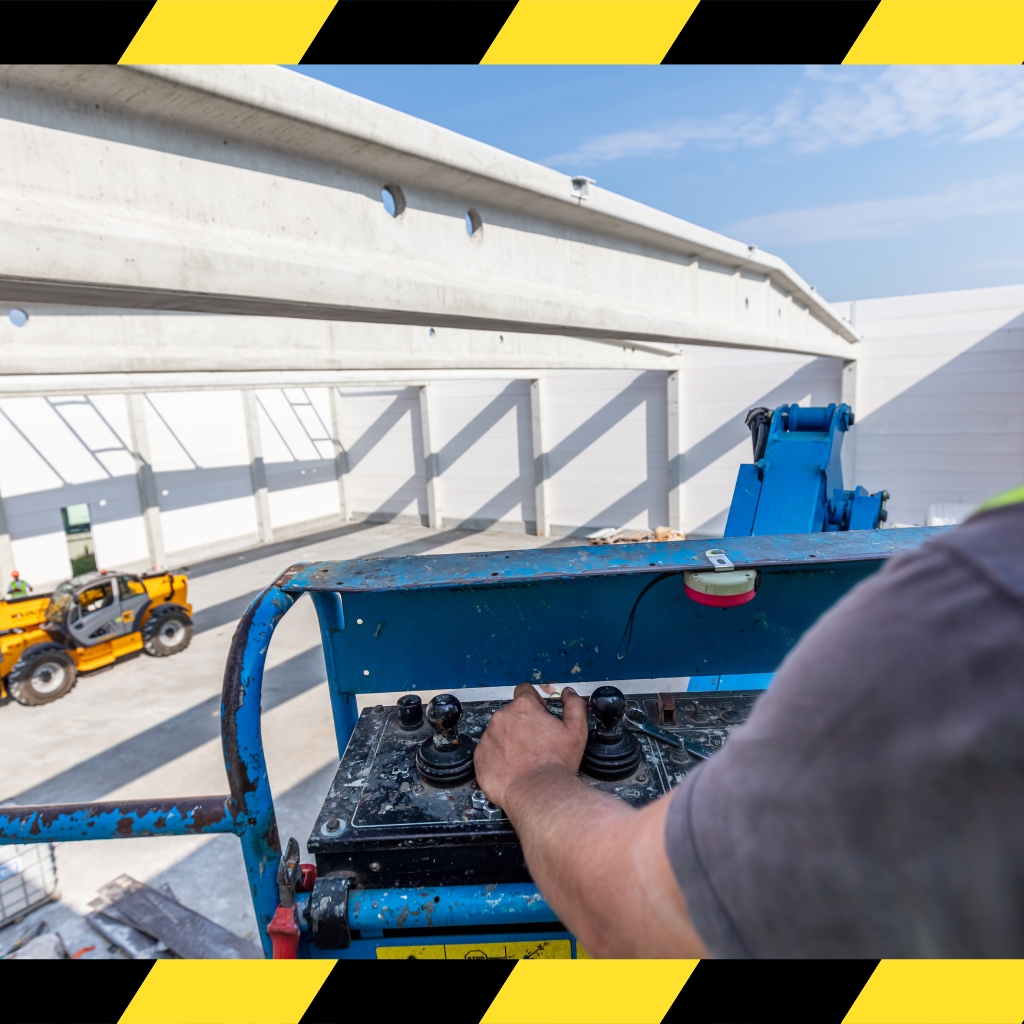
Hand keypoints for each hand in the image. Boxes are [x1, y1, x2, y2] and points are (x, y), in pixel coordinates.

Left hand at [475, 683, 588, 809]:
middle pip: (512, 713)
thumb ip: (574, 705)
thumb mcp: (576, 730)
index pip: (524, 690)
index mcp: (524, 707)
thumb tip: (569, 693)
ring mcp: (488, 736)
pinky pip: (488, 751)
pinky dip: (498, 756)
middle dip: (522, 723)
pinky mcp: (479, 756)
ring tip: (524, 758)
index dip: (534, 701)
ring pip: (499, 731)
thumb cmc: (556, 763)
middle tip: (536, 742)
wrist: (538, 792)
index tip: (539, 714)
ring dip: (509, 740)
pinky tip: (513, 767)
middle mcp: (502, 717)